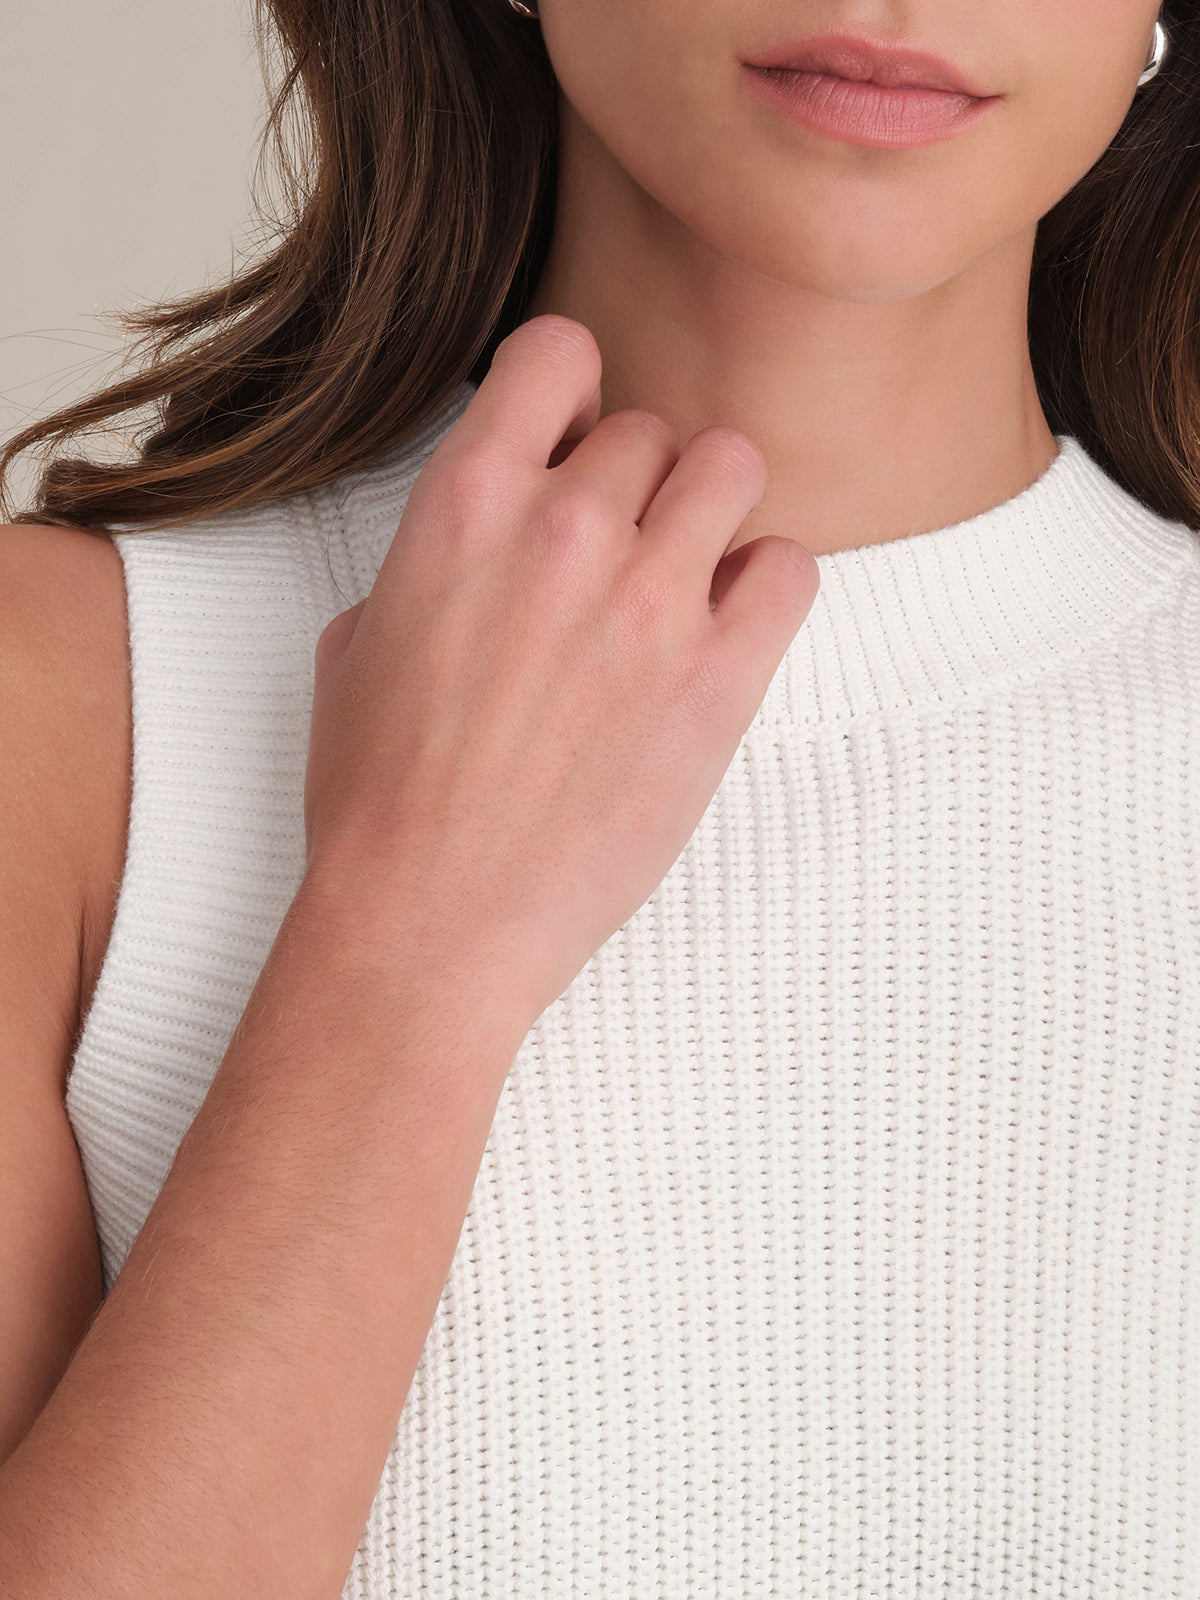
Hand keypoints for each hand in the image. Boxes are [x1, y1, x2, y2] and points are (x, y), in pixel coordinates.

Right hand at [301, 314, 818, 1029]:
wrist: (428, 922)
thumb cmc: (380, 799)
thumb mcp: (359, 643)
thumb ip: (436, 560)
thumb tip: (484, 545)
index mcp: (465, 503)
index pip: (558, 350)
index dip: (570, 394)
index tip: (570, 444)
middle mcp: (565, 528)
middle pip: (650, 430)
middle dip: (635, 485)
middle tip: (616, 561)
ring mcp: (651, 602)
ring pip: (733, 466)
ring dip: (710, 513)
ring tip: (684, 580)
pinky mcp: (719, 682)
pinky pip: (791, 567)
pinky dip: (767, 585)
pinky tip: (725, 633)